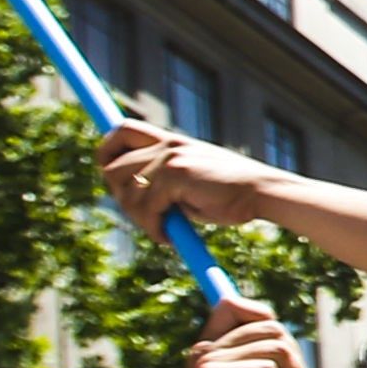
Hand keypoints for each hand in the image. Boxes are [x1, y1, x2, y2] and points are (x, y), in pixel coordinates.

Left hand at [102, 121, 276, 235]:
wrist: (260, 193)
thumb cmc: (227, 194)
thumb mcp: (188, 181)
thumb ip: (161, 181)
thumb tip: (129, 193)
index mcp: (170, 141)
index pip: (122, 130)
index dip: (106, 150)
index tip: (107, 173)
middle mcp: (167, 144)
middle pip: (112, 167)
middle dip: (120, 198)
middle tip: (144, 217)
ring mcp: (171, 158)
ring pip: (127, 193)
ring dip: (140, 219)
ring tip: (162, 229)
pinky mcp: (177, 175)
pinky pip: (147, 208)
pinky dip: (154, 229)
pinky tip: (169, 237)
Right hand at [155, 296, 308, 367]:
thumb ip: (257, 360)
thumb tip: (284, 336)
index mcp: (211, 346)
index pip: (236, 304)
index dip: (266, 319)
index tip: (281, 358)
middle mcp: (207, 346)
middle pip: (270, 325)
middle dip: (294, 357)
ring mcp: (208, 359)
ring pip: (276, 345)